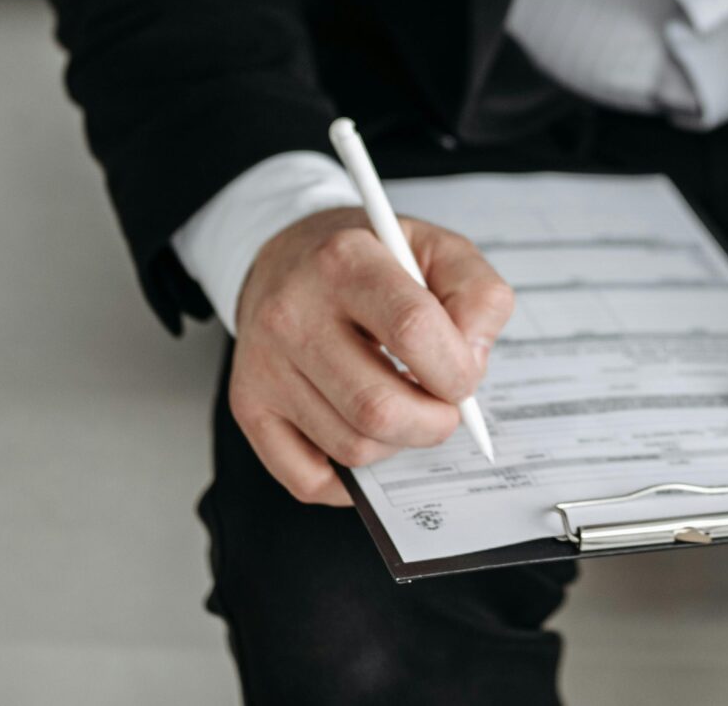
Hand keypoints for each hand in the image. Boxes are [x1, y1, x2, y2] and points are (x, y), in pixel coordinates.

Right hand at [225, 206, 515, 505]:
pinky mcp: (248, 407)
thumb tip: (472, 364)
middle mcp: (292, 313)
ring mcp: (264, 366)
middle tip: (442, 407)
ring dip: (396, 442)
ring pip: (352, 447)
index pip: (413, 330)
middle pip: (379, 407)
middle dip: (432, 423)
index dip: (456, 369)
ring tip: (399, 403)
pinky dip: (351, 478)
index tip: (464, 376)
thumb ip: (478, 295)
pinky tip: (364, 435)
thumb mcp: (436, 247)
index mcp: (345, 260)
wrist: (286, 257)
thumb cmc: (370, 260)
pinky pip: (309, 479)